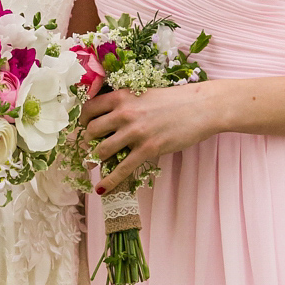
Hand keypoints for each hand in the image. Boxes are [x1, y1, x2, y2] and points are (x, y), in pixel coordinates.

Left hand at [81, 83, 220, 195]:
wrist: (201, 107)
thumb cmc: (175, 100)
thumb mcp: (145, 94)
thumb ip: (126, 104)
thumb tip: (109, 119)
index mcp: (122, 96)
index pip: (89, 109)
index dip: (83, 121)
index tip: (84, 127)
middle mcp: (125, 113)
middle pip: (91, 131)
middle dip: (88, 142)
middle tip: (90, 148)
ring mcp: (135, 132)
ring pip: (101, 151)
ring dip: (96, 159)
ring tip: (96, 165)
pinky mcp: (148, 149)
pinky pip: (121, 169)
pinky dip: (109, 181)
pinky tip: (101, 189)